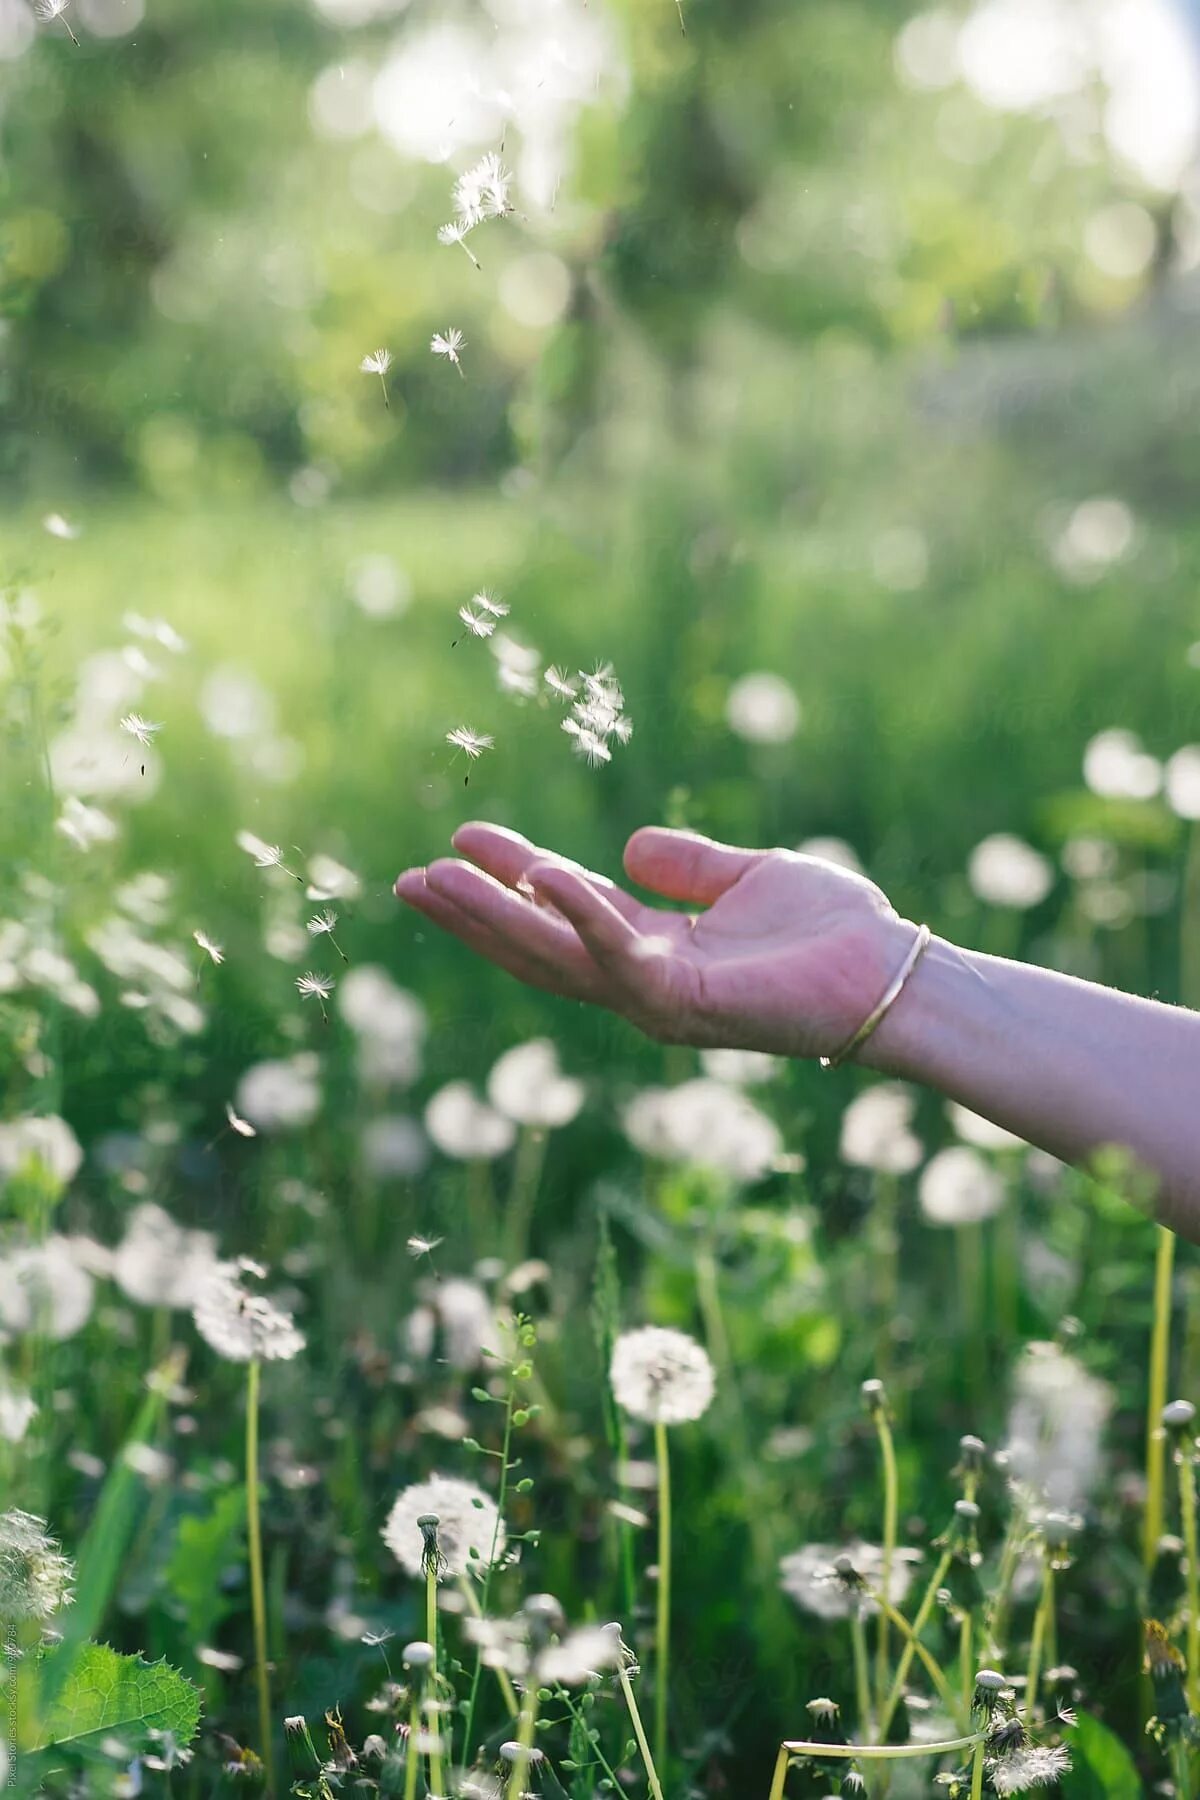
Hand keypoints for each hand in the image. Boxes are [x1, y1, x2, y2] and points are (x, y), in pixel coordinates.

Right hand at [394, 822, 918, 1060]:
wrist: (896, 976)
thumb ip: (687, 866)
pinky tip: (542, 874)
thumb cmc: (835, 934)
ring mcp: (660, 1001)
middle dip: (472, 915)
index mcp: (654, 952)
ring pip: (557, 959)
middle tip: (407, 878)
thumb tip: (629, 845)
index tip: (458, 843)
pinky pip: (619, 956)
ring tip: (436, 876)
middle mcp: (644, 985)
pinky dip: (580, 915)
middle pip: (537, 949)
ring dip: (494, 918)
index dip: (509, 882)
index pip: (562, 916)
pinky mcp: (687, 1005)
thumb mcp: (746, 880)